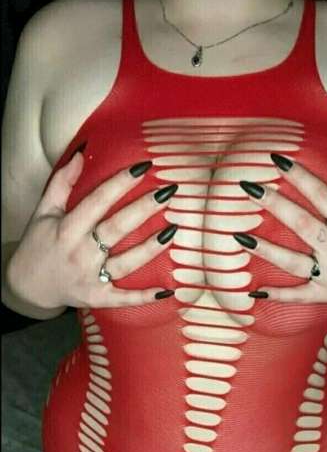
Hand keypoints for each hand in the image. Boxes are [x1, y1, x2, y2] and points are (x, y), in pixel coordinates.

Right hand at [6, 151, 179, 309]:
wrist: (28, 286)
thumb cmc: (39, 245)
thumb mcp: (44, 211)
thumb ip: (62, 183)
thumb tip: (81, 153)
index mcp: (67, 229)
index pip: (97, 201)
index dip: (120, 183)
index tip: (143, 167)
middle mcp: (80, 253)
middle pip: (117, 228)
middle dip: (143, 209)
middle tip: (168, 192)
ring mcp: (90, 278)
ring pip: (126, 263)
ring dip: (151, 248)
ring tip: (173, 230)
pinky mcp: (97, 298)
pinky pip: (123, 298)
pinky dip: (144, 297)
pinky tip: (166, 291)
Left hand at [234, 143, 326, 304]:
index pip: (323, 196)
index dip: (300, 177)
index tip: (277, 160)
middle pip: (302, 225)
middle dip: (275, 205)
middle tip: (249, 188)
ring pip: (293, 262)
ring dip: (266, 250)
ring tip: (240, 237)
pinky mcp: (324, 294)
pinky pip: (299, 295)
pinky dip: (279, 295)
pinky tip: (256, 291)